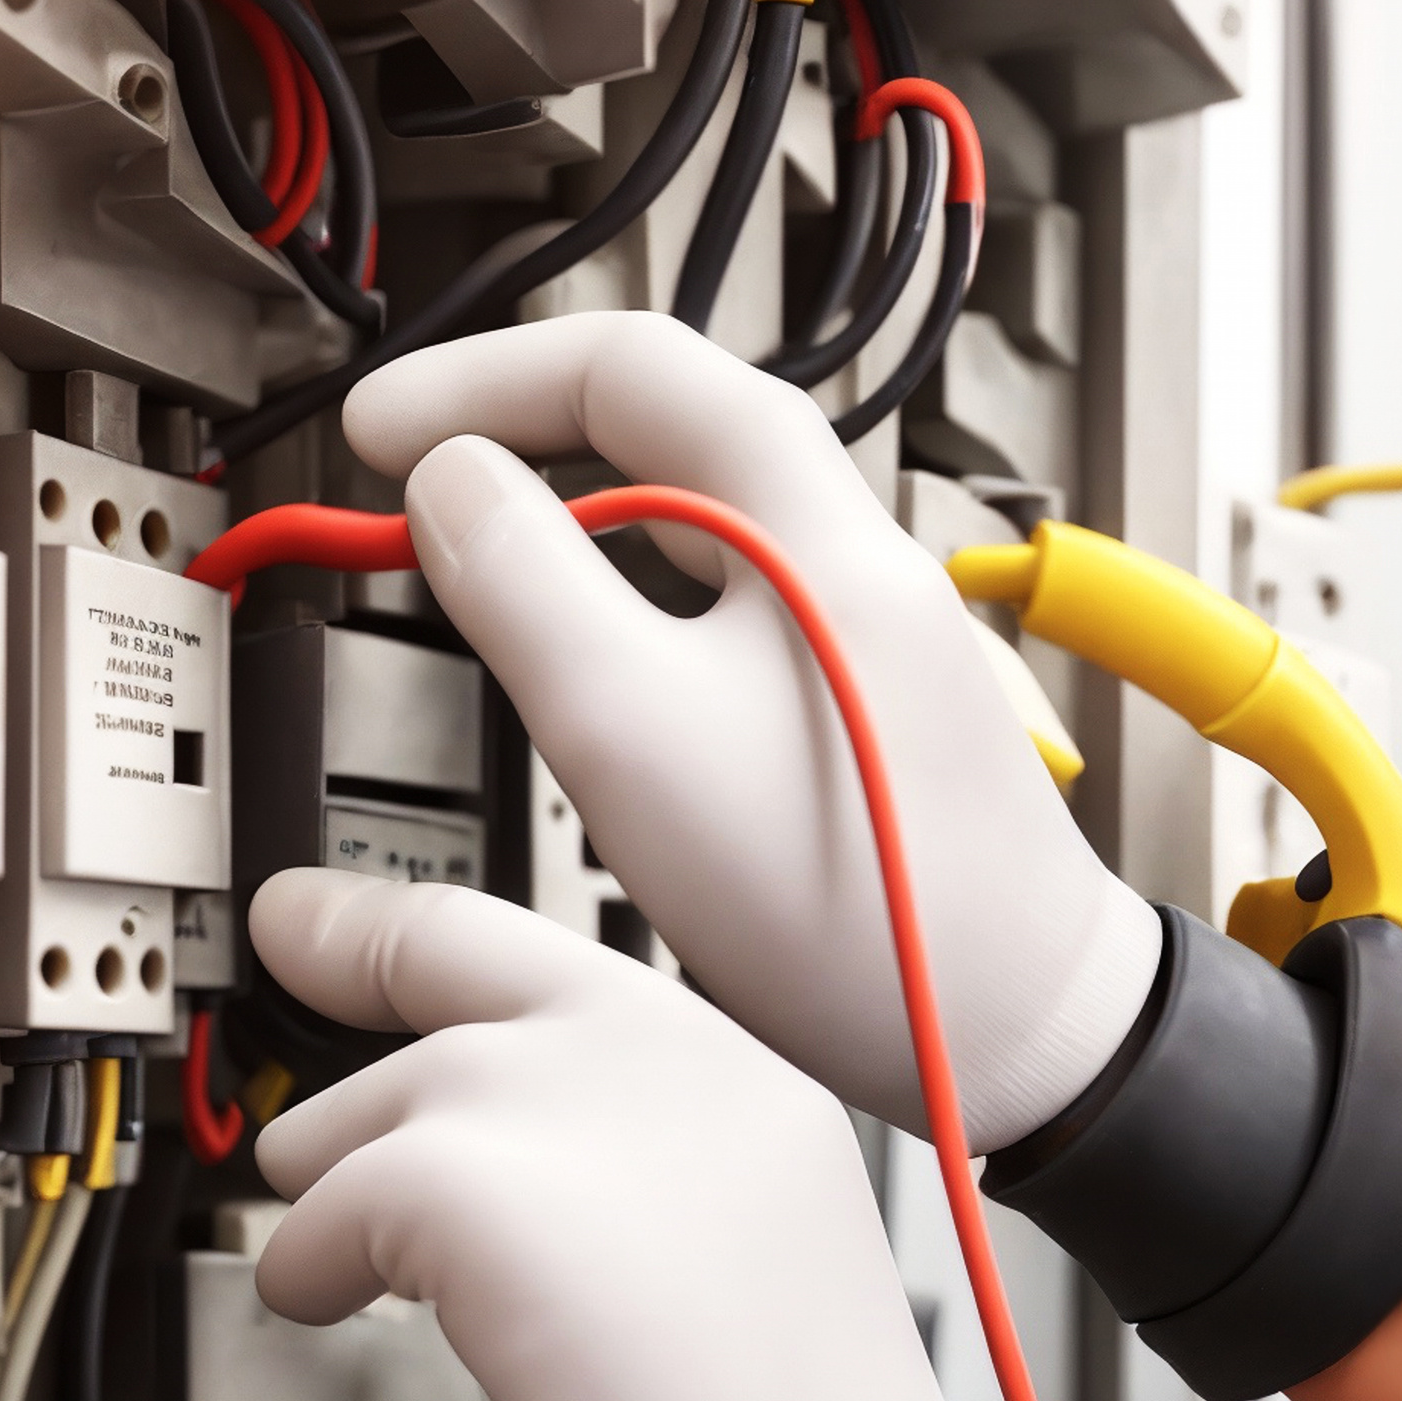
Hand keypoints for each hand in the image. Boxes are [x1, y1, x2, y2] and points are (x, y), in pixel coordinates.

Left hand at [245, 868, 1068, 1400]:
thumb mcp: (728, 1294)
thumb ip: (624, 1198)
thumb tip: (481, 1180)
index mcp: (760, 1100)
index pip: (564, 960)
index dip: (432, 944)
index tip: (345, 927)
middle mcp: (699, 1075)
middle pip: (465, 968)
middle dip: (360, 997)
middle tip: (292, 976)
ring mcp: (607, 1118)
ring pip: (389, 1092)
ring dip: (340, 1190)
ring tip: (348, 1273)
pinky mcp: (504, 1196)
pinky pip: (340, 1196)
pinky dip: (314, 1264)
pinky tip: (335, 1316)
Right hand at [343, 311, 1155, 1149]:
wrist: (1018, 1034)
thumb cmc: (855, 906)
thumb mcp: (634, 733)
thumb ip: (524, 587)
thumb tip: (450, 485)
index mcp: (808, 531)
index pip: (630, 365)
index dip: (483, 378)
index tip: (383, 428)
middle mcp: (849, 560)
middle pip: (667, 427)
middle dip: (521, 431)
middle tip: (413, 477)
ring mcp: (862, 636)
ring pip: (693, 520)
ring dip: (568, 514)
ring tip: (472, 559)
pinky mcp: (857, 713)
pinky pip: (717, 607)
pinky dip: (621, 598)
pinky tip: (584, 666)